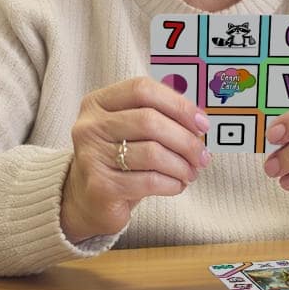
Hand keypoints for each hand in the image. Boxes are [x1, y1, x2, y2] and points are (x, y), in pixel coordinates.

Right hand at [60, 77, 210, 243]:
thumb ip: (159, 116)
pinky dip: (172, 183)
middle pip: (149, 120)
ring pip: (152, 153)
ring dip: (181, 164)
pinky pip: (149, 181)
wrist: (86, 200)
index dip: (178, 104)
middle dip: (185, 139)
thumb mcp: (130, 131)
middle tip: (202, 155)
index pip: (142, 89)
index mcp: (98, 103)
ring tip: (191, 172)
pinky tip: (177, 185)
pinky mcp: (100, 186)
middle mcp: (90, 126)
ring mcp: (92, 156)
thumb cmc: (117, 160)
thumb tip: (199, 121)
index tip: (201, 123)